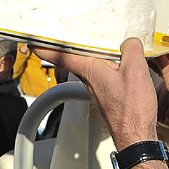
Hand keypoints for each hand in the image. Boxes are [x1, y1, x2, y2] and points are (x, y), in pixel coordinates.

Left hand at [34, 37, 158, 149]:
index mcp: (89, 70)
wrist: (135, 136)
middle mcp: (89, 79)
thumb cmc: (131, 110)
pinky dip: (104, 63)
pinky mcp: (107, 93)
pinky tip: (117, 61)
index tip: (32, 40)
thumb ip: (131, 49)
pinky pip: (101, 73)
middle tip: (62, 33)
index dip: (44, 46)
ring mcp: (97, 87)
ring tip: (93, 41)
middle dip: (68, 45)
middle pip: (74, 58)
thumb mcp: (136, 70)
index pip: (60, 55)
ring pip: (89, 65)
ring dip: (88, 53)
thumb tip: (129, 42)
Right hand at [151, 24, 168, 161]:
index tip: (155, 31)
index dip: (165, 37)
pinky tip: (153, 56)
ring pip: (160, 61)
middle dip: (156, 44)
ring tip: (146, 46)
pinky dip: (156, 64)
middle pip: (165, 51)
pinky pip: (162, 72)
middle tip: (147, 38)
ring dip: (153, 53)